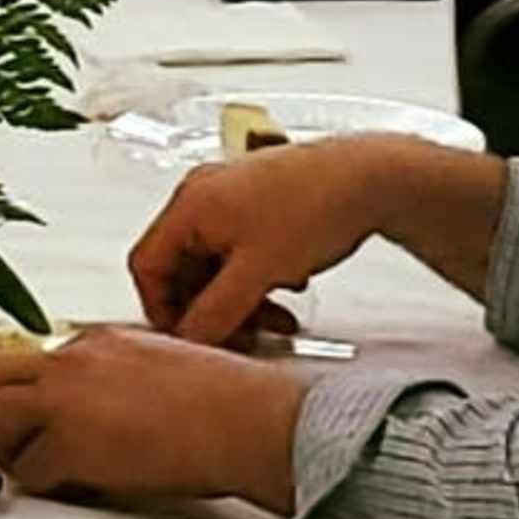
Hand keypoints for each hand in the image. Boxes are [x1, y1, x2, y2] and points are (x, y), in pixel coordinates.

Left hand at [0, 323, 305, 513]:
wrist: (245, 418)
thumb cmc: (226, 397)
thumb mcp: (163, 360)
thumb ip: (121, 373)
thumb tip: (105, 404)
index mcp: (96, 340)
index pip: (28, 357)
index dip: (26, 391)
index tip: (34, 413)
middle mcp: (72, 362)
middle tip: (7, 438)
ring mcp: (66, 401)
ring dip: (2, 447)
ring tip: (28, 465)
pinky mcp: (72, 446)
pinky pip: (27, 470)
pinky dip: (39, 483)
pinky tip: (66, 486)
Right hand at [129, 133, 450, 346]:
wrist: (370, 178)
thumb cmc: (318, 202)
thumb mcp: (258, 271)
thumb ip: (216, 312)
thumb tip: (190, 340)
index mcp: (192, 203)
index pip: (147, 264)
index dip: (161, 307)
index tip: (185, 335)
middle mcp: (206, 196)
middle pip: (183, 269)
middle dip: (209, 308)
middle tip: (233, 335)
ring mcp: (232, 200)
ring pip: (215, 267)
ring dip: (238, 301)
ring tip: (270, 321)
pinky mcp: (259, 208)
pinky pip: (239, 256)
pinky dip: (254, 283)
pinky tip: (284, 294)